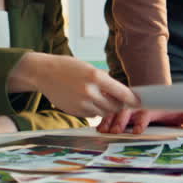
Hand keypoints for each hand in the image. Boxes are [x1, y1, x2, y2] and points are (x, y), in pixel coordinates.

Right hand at [9, 53, 138, 116]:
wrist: (43, 73)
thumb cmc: (67, 67)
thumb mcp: (88, 68)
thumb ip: (103, 81)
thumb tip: (120, 94)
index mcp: (95, 77)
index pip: (122, 93)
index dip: (132, 99)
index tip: (139, 102)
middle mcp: (89, 92)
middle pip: (114, 106)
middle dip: (118, 104)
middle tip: (117, 100)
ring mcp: (81, 103)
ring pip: (103, 112)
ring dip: (105, 107)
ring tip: (97, 96)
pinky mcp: (74, 111)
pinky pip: (91, 115)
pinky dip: (93, 110)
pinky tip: (85, 100)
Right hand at [96, 109, 182, 133]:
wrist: (154, 94)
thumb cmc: (168, 107)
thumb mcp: (181, 111)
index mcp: (151, 109)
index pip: (145, 114)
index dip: (141, 122)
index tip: (138, 130)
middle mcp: (137, 107)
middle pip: (127, 113)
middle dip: (121, 122)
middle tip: (116, 132)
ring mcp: (127, 108)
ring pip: (115, 112)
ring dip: (109, 121)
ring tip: (102, 130)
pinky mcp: (120, 110)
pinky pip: (109, 113)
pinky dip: (103, 120)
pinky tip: (98, 128)